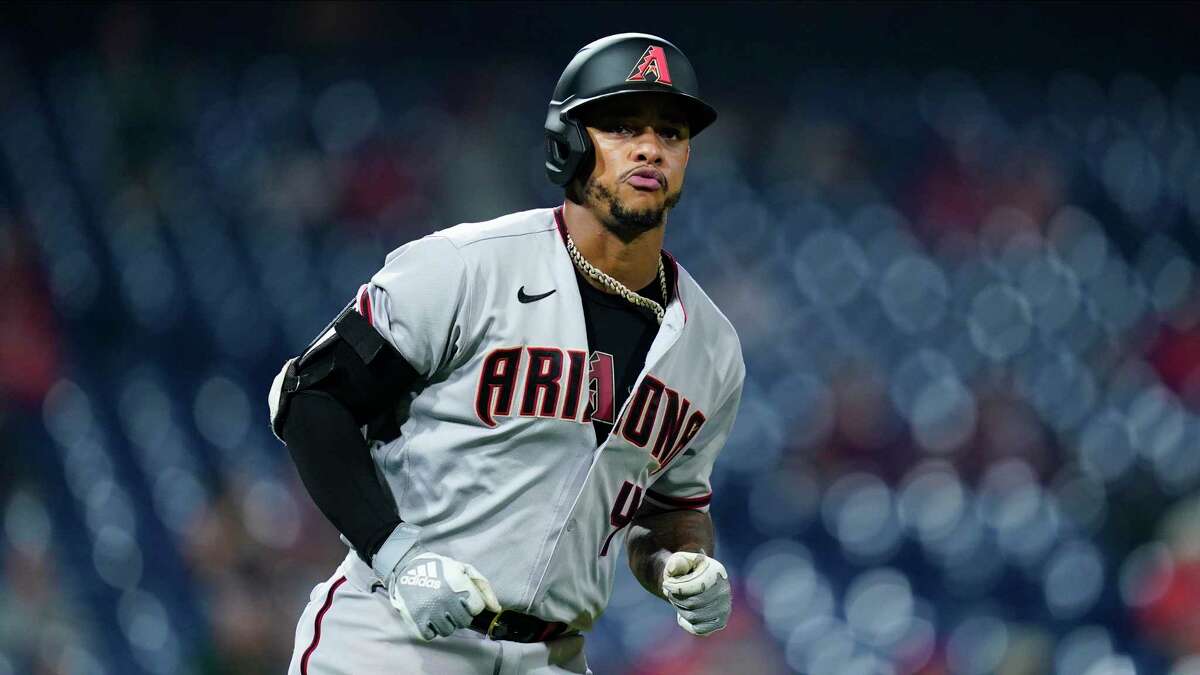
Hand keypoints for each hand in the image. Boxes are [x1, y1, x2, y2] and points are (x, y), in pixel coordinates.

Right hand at [373, 524, 500, 639]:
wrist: (406, 566)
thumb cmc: (439, 568)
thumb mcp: (464, 569)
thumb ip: (483, 587)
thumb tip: (496, 609)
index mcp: (458, 584)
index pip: (477, 608)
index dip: (472, 604)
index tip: (464, 598)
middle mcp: (445, 599)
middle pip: (464, 621)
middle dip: (460, 614)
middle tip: (451, 605)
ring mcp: (430, 611)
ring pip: (448, 630)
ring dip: (446, 623)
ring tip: (439, 610)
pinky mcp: (416, 620)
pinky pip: (430, 635)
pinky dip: (430, 629)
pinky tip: (429, 617)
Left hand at [661, 551, 730, 635]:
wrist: (695, 581)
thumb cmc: (685, 570)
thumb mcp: (679, 560)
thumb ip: (676, 562)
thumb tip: (674, 567)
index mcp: (717, 572)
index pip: (696, 586)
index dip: (676, 588)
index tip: (665, 584)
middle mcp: (724, 591)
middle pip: (692, 603)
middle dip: (675, 599)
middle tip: (670, 593)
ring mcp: (724, 608)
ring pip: (693, 617)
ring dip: (679, 609)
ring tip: (677, 600)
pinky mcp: (720, 622)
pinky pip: (697, 629)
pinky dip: (686, 622)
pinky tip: (684, 611)